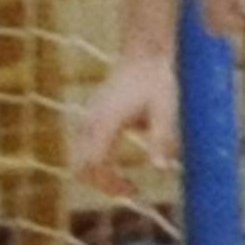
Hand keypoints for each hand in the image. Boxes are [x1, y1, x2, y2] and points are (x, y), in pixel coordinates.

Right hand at [68, 46, 181, 193]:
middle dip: (100, 184)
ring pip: (77, 159)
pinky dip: (95, 162)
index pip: (93, 165)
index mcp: (105, 121)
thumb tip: (161, 168)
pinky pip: (83, 149)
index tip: (135, 191)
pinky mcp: (90, 118)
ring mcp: (86, 119)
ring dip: (97, 174)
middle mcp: (90, 121)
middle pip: (78, 167)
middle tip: (129, 190)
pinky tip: (117, 165)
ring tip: (126, 183)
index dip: (110, 184)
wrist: (145, 54)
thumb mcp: (166, 108)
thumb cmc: (157, 79)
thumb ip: (163, 137)